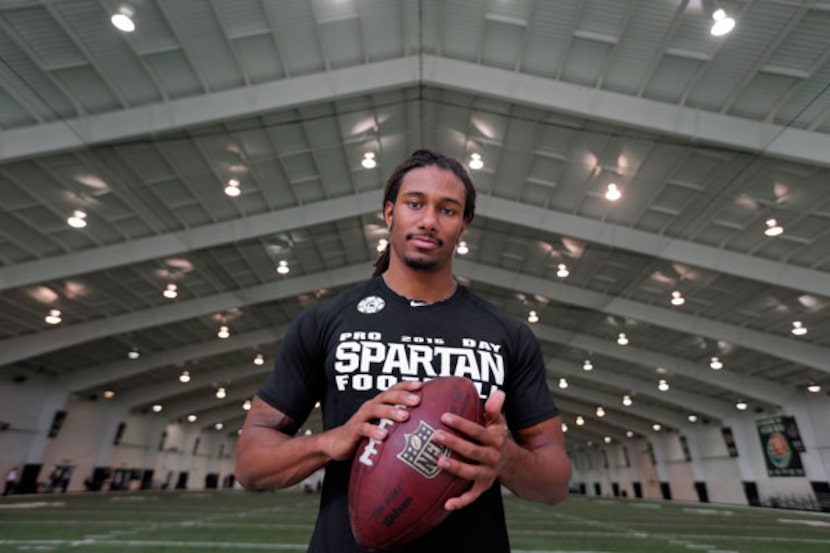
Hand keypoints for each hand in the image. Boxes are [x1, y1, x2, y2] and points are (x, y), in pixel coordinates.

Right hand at [321, 380, 422, 461]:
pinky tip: (383, 435)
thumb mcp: (382, 425)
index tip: (421, 384)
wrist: (338, 444)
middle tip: (417, 400)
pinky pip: (363, 428)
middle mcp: (370, 406)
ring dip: (391, 411)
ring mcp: (361, 417)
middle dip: (402, 396)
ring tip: (405, 416)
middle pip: (387, 396)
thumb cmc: (365, 433)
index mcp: (379, 403)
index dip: (406, 385)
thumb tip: (424, 425)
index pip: (393, 389)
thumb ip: (398, 423)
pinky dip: (373, 430)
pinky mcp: (353, 431)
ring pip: (376, 410)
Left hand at [432, 389, 506, 510]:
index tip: (444, 416)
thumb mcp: (499, 423)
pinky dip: (460, 502)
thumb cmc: (496, 438)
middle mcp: (493, 457)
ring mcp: (488, 474)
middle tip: (435, 435)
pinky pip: (471, 496)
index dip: (462, 424)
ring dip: (456, 468)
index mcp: (495, 440)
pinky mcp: (483, 487)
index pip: (478, 431)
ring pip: (471, 472)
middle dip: (454, 443)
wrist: (515, 465)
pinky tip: (446, 504)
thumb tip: (499, 392)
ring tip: (438, 462)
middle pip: (473, 451)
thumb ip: (495, 409)